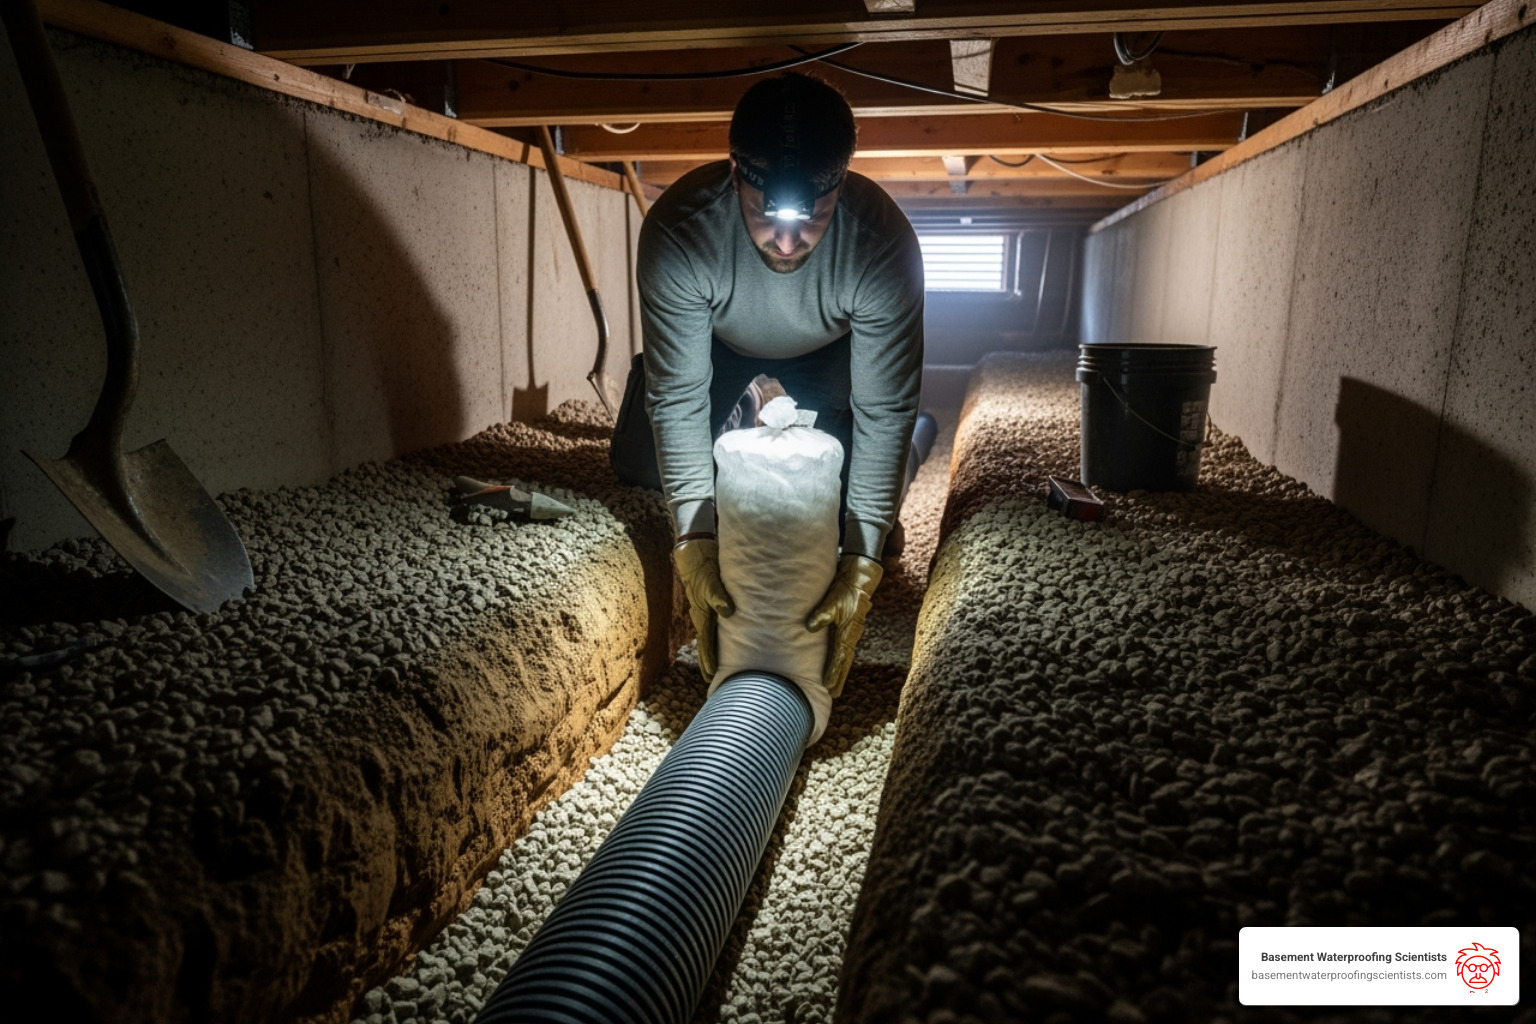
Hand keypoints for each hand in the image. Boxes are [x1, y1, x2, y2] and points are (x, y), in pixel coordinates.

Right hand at [673, 537, 734, 681]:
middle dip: (708, 662)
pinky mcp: (710, 600)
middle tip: (711, 679)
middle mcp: (703, 614)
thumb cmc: (702, 565)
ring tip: (716, 665)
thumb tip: (728, 613)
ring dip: (713, 650)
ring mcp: (705, 608)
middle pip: (706, 644)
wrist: (693, 550)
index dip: (709, 660)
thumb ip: (718, 596)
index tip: (712, 675)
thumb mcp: (710, 580)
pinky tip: (723, 638)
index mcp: (702, 614)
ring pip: (710, 635)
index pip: (706, 643)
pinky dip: (717, 635)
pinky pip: (714, 623)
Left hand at [805, 554, 883, 698]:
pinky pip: (844, 648)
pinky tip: (837, 663)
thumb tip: (811, 627)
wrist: (860, 577)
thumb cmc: (846, 589)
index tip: (828, 687)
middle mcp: (850, 635)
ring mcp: (851, 631)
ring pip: (845, 656)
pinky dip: (841, 659)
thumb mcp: (833, 600)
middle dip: (839, 678)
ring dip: (840, 670)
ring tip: (834, 685)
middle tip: (833, 695)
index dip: (833, 672)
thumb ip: (822, 614)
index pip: (839, 657)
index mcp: (847, 631)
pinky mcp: (848, 626)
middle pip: (845, 661)